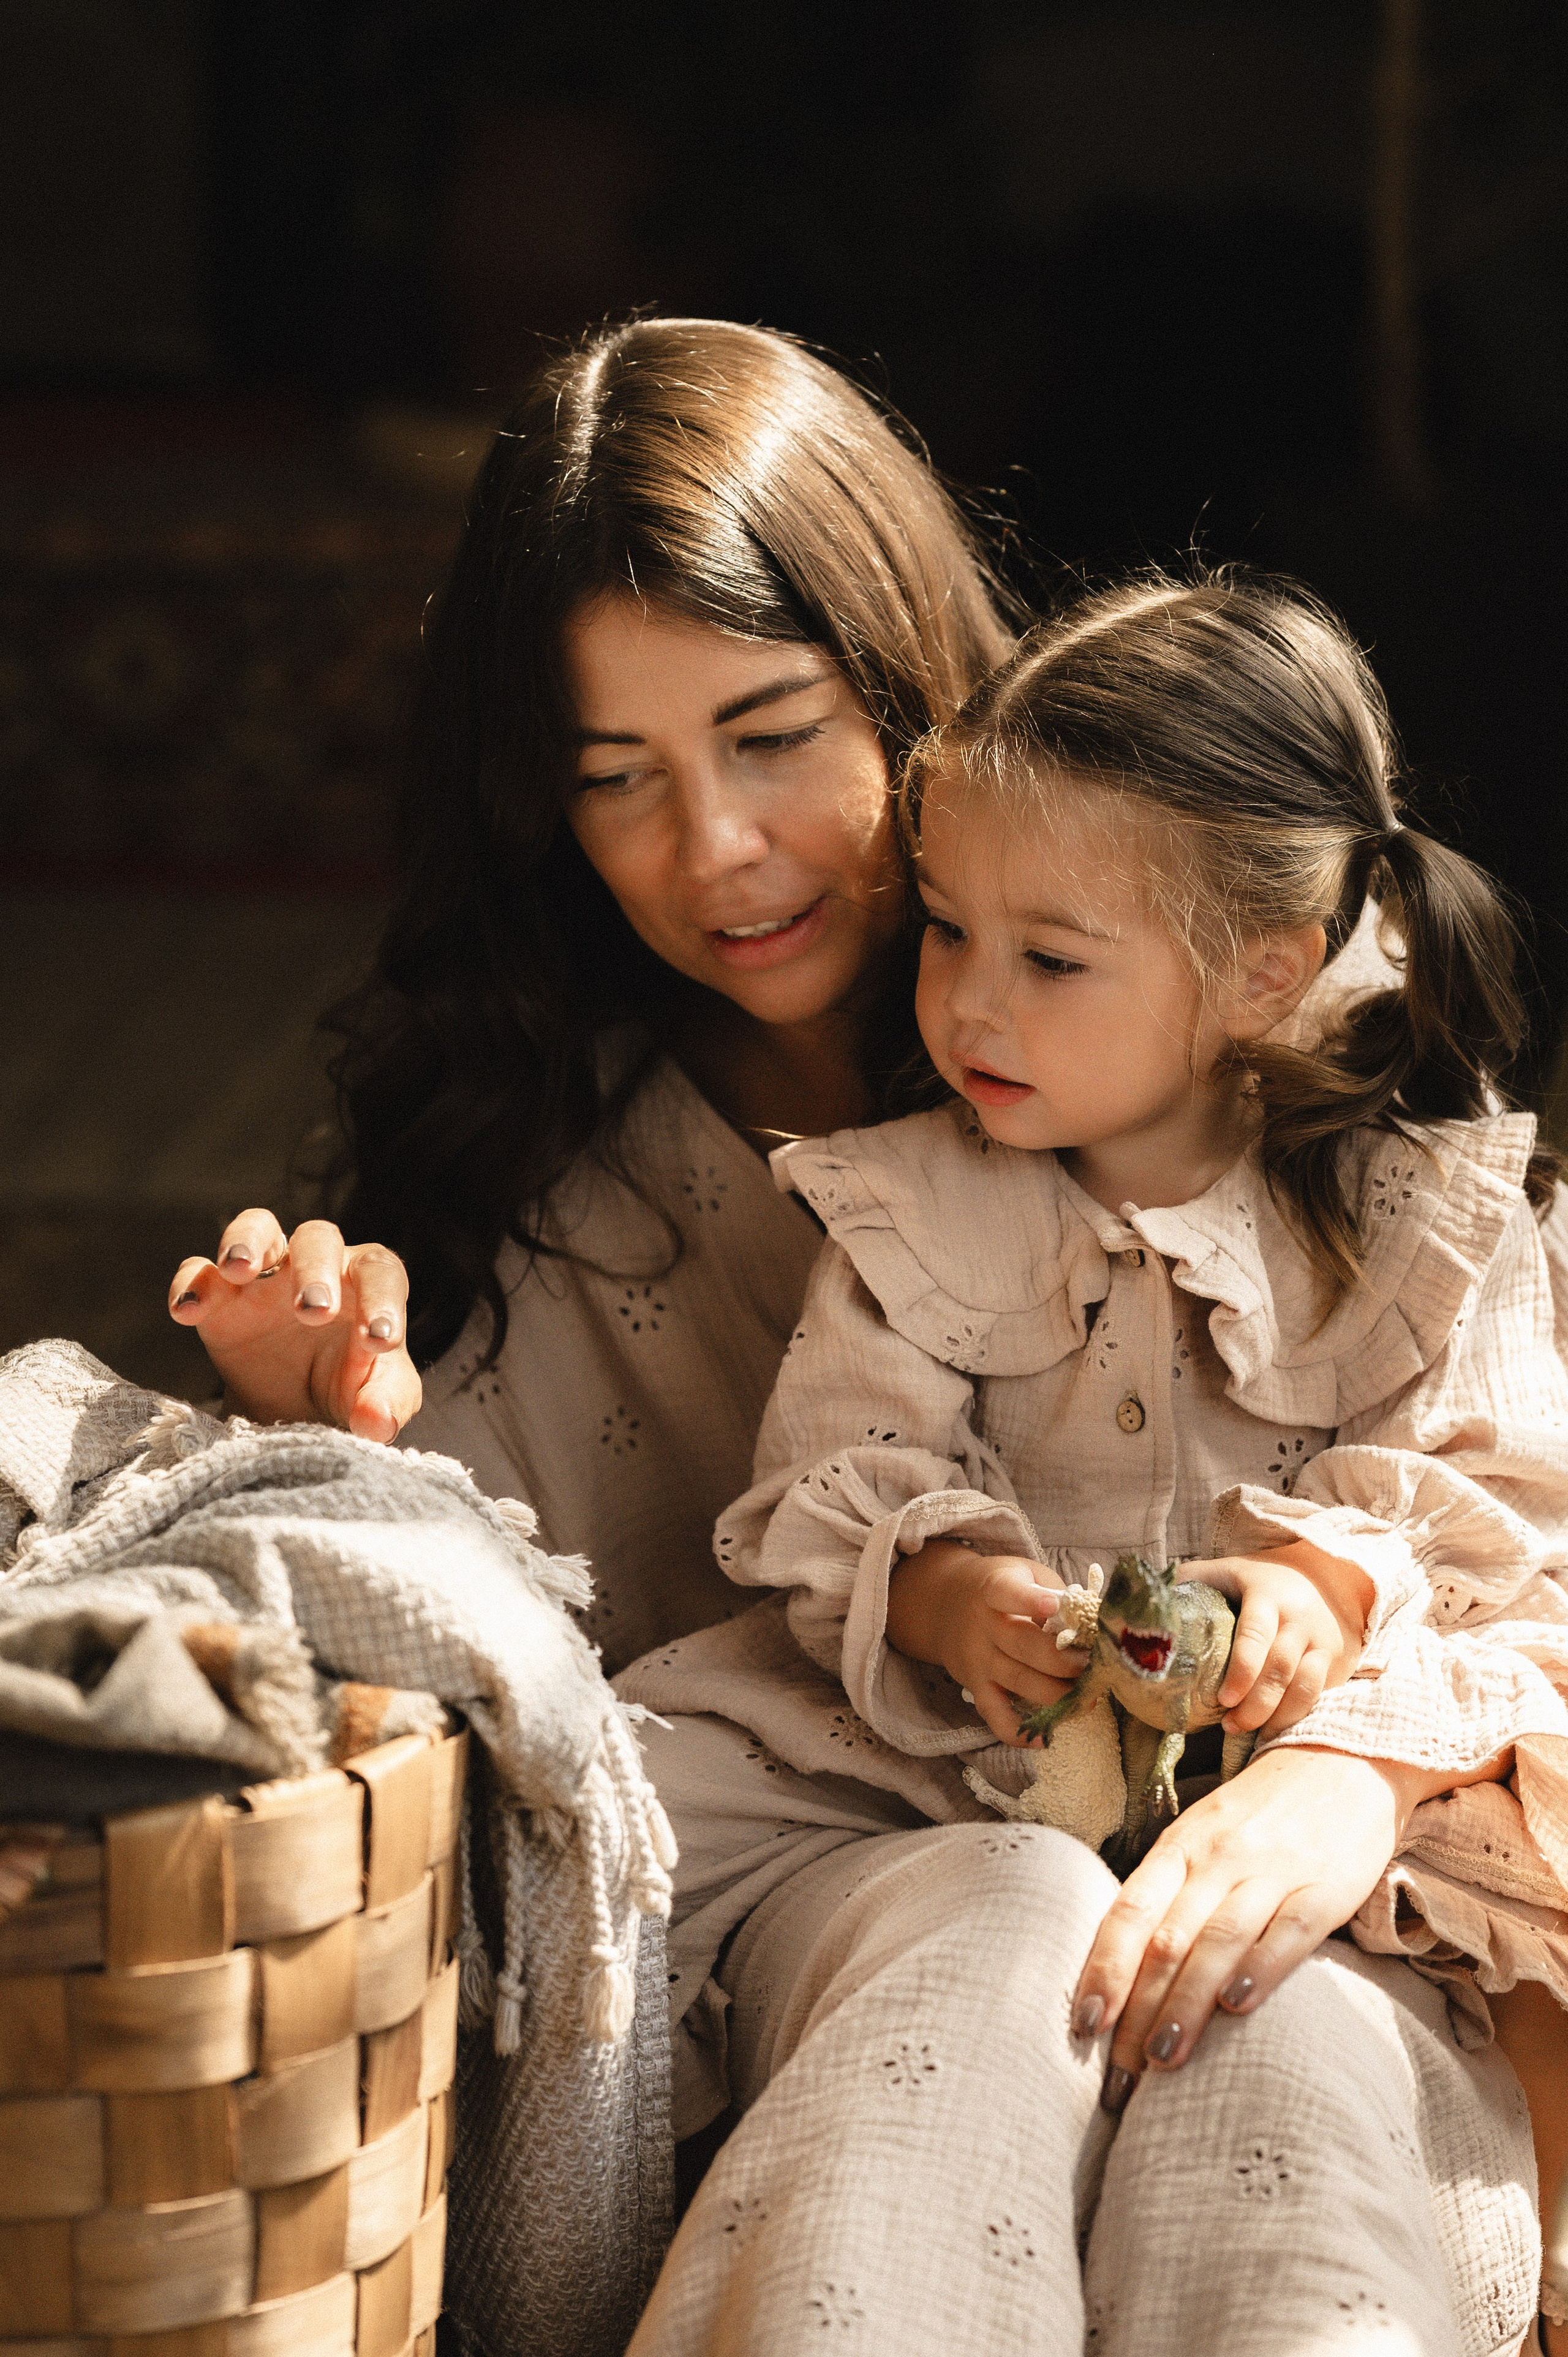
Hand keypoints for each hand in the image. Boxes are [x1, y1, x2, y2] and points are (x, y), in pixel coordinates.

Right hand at [169, 1211, 421, 1442]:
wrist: (296, 1407)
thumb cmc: (350, 1385)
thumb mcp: (377, 1396)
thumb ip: (387, 1402)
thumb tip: (379, 1422)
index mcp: (365, 1283)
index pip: (380, 1273)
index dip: (382, 1301)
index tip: (378, 1342)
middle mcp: (318, 1266)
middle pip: (318, 1239)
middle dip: (315, 1271)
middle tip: (313, 1311)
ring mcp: (264, 1277)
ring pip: (258, 1229)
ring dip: (247, 1241)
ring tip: (238, 1269)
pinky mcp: (219, 1300)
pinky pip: (199, 1273)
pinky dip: (191, 1285)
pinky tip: (187, 1312)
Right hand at [886, 1539, 1079, 1745]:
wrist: (945, 1604)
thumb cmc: (1000, 1586)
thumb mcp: (1024, 1573)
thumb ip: (1054, 1592)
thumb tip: (1093, 1624)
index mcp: (995, 1589)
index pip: (1007, 1592)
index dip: (1029, 1599)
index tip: (1053, 1604)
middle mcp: (983, 1626)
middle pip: (1024, 1646)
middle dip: (1064, 1661)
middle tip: (1093, 1666)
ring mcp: (978, 1659)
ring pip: (1019, 1682)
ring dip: (1057, 1695)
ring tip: (1088, 1700)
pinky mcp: (975, 1687)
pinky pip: (995, 1715)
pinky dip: (1016, 1732)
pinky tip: (1044, 1739)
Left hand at [1070, 1743, 1511, 2107]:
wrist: (1347, 1761)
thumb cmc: (1262, 1816)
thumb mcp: (1204, 1841)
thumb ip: (1172, 1897)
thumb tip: (1124, 1976)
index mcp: (1180, 1847)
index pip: (1129, 1911)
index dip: (1103, 1969)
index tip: (1082, 2026)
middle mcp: (1218, 1857)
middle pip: (1166, 1940)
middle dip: (1136, 2013)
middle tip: (1117, 2077)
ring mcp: (1272, 1870)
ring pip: (1217, 1941)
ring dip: (1185, 2004)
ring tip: (1161, 2060)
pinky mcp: (1325, 1886)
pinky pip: (1289, 1930)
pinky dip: (1260, 1968)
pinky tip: (1237, 2006)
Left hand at [1189, 1540, 1370, 1735]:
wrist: (1327, 1574)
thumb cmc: (1261, 1579)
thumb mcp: (1227, 1570)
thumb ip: (1190, 1582)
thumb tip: (1145, 1603)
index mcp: (1266, 1595)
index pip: (1254, 1635)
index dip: (1241, 1670)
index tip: (1223, 1698)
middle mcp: (1297, 1618)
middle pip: (1279, 1669)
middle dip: (1254, 1704)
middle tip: (1229, 1724)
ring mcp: (1321, 1641)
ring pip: (1304, 1687)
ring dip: (1275, 1717)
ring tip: (1246, 1731)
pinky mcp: (1335, 1660)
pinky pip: (1318, 1695)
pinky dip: (1296, 1716)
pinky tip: (1273, 1730)